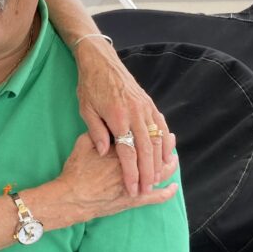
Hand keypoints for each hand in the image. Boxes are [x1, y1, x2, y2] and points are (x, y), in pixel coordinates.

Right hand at [57, 134, 177, 219]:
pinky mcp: (134, 200)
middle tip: (172, 139)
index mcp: (120, 150)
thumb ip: (95, 133)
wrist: (73, 197)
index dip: (149, 132)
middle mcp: (132, 166)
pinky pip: (156, 197)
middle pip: (154, 155)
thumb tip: (106, 125)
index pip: (139, 139)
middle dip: (165, 145)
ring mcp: (135, 183)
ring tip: (174, 159)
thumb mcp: (81, 145)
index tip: (155, 125)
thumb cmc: (75, 171)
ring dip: (169, 166)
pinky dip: (167, 192)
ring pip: (160, 174)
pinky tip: (174, 188)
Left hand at [72, 37, 176, 194]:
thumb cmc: (89, 85)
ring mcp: (145, 107)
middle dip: (148, 173)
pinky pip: (161, 125)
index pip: (127, 152)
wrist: (100, 60)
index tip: (132, 190)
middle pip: (146, 150)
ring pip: (157, 139)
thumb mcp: (86, 109)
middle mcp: (135, 113)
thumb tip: (104, 153)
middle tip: (147, 191)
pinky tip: (167, 155)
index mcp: (117, 116)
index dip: (131, 173)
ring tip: (158, 179)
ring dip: (159, 161)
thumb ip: (96, 132)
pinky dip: (165, 142)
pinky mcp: (149, 103)